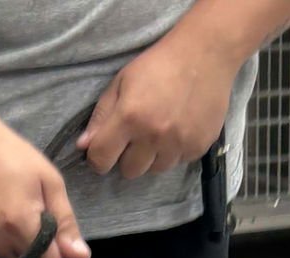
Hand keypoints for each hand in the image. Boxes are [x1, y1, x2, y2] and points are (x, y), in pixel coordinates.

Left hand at [78, 28, 237, 178]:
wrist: (205, 54)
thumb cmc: (158, 65)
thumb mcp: (122, 82)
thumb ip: (101, 116)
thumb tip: (84, 146)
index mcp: (130, 117)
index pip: (101, 159)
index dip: (98, 158)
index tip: (103, 151)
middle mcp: (153, 135)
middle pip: (129, 171)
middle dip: (127, 157)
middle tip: (136, 136)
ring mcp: (178, 144)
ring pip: (154, 169)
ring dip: (152, 156)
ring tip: (159, 130)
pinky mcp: (198, 147)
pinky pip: (178, 162)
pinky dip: (175, 151)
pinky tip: (178, 127)